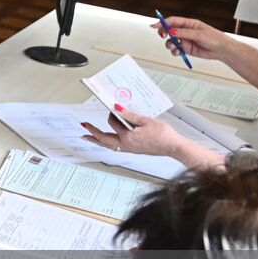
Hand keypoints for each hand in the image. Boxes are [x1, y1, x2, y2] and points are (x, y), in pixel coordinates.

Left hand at [80, 107, 222, 168]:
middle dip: (92, 132)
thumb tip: (117, 109)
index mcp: (128, 136)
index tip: (113, 108)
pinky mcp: (133, 150)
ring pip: (108, 145)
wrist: (174, 147)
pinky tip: (106, 142)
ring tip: (87, 137)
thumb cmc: (164, 135)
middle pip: (103, 138)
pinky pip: (115, 147)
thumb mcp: (147, 121)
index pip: (113, 123)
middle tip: (83, 126)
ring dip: (97, 140)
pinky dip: (107, 143)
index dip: (112, 114)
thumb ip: (130, 115)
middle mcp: (126, 144)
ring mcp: (129, 149)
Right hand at [153, 16, 234, 61]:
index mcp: (189, 24)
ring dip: (170, 44)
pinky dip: (174, 51)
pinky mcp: (186, 49)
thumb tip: (171, 31)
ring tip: (174, 46)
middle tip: (162, 36)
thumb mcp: (199, 34)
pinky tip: (178, 52)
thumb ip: (184, 33)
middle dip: (164, 33)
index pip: (173, 21)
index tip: (155, 25)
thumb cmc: (215, 39)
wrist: (222, 51)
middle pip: (169, 30)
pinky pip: (175, 50)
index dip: (163, 22)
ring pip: (171, 41)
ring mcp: (185, 40)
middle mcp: (186, 31)